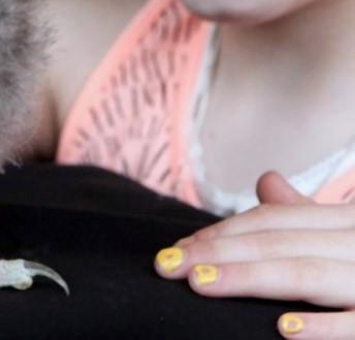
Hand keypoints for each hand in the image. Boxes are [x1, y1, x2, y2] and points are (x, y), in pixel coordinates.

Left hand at [154, 171, 354, 336]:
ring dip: (248, 277)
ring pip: (305, 273)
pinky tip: (283, 329)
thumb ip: (305, 214)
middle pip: (278, 242)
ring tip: (200, 283)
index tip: (178, 248)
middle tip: (167, 264)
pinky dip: (321, 327)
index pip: (273, 221)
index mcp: (346, 222)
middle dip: (217, 250)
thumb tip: (267, 181)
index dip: (223, 232)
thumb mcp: (344, 233)